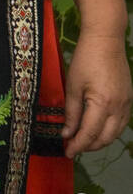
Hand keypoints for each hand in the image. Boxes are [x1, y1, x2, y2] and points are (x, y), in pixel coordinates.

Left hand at [62, 30, 131, 157]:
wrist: (106, 41)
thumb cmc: (85, 60)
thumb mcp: (73, 85)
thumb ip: (71, 112)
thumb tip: (67, 133)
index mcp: (103, 104)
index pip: (89, 133)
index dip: (78, 145)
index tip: (67, 152)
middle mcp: (119, 108)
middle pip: (105, 138)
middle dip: (88, 146)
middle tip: (73, 148)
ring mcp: (127, 105)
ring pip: (115, 133)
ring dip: (99, 141)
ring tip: (83, 142)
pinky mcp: (129, 100)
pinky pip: (121, 123)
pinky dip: (109, 131)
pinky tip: (97, 130)